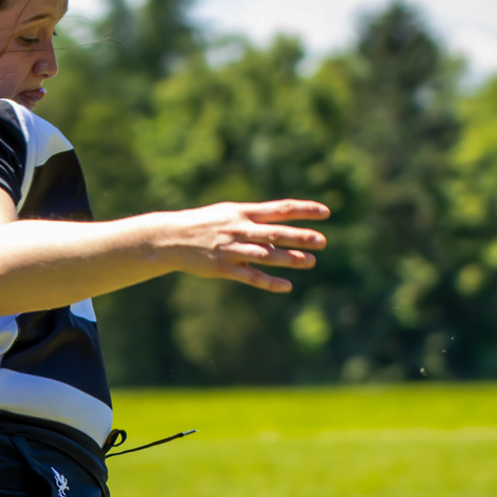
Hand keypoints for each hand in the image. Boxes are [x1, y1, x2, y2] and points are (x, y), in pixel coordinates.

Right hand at [160, 200, 328, 292]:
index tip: (325, 212)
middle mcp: (240, 229)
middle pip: (276, 232)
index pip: (280, 208)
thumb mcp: (229, 213)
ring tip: (311, 262)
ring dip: (289, 259)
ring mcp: (231, 250)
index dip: (304, 209)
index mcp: (244, 212)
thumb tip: (280, 227)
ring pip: (266, 255)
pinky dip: (269, 282)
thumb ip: (254, 220)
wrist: (171, 237)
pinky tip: (286, 287)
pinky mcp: (223, 269)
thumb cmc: (204, 224)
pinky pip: (250, 277)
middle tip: (322, 241)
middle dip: (300, 236)